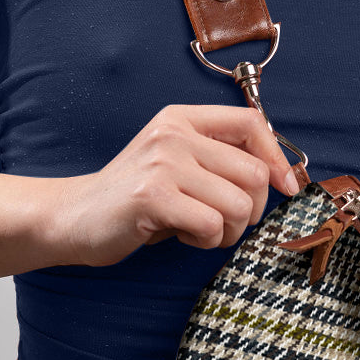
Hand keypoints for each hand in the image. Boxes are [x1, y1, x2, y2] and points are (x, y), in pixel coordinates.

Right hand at [46, 103, 299, 265]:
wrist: (74, 217)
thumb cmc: (136, 197)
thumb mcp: (177, 161)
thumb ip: (218, 158)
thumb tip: (281, 176)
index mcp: (181, 118)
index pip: (250, 123)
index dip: (276, 157)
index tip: (285, 187)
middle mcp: (173, 133)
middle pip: (253, 173)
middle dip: (250, 210)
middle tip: (224, 222)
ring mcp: (162, 163)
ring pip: (238, 204)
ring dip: (228, 231)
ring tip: (199, 229)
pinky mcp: (152, 197)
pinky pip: (212, 225)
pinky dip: (206, 240)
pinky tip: (181, 235)